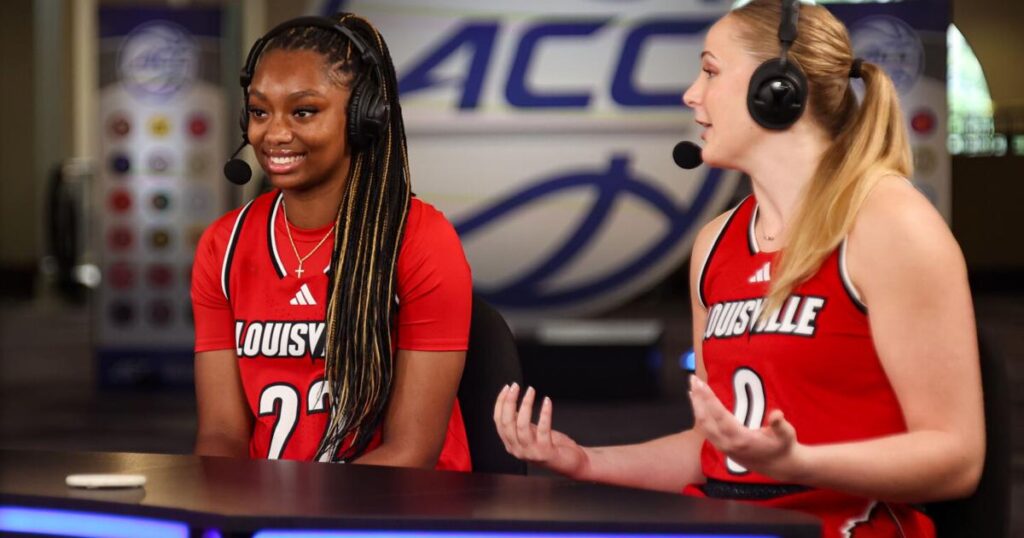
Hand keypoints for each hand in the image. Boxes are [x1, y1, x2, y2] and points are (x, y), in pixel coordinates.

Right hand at [493, 383, 589, 477]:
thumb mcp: (531, 432)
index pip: (499, 421)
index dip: (501, 403)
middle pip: (507, 423)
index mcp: (510, 444)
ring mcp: (531, 453)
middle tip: (516, 386)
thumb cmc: (551, 445)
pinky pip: (543, 429)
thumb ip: (519, 422)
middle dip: (509, 402)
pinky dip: (544, 413)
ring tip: (531, 391)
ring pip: (522, 426)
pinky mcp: (545, 452)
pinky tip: (547, 401)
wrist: (571, 463)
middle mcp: (517, 450)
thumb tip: (510, 403)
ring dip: (526, 405)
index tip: (507, 388)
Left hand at [689, 375, 804, 481]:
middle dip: (698, 399)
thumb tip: (777, 414)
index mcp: (741, 439)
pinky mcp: (721, 447)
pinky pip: (706, 430)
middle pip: (706, 420)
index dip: (709, 399)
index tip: (701, 384)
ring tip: (692, 389)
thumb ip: (780, 425)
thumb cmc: (783, 447)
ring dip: (696, 406)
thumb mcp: (786, 434)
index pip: (720, 416)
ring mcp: (722, 447)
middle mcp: (728, 444)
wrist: (779, 467)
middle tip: (693, 379)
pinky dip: (700, 415)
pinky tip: (698, 404)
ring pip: (703, 426)